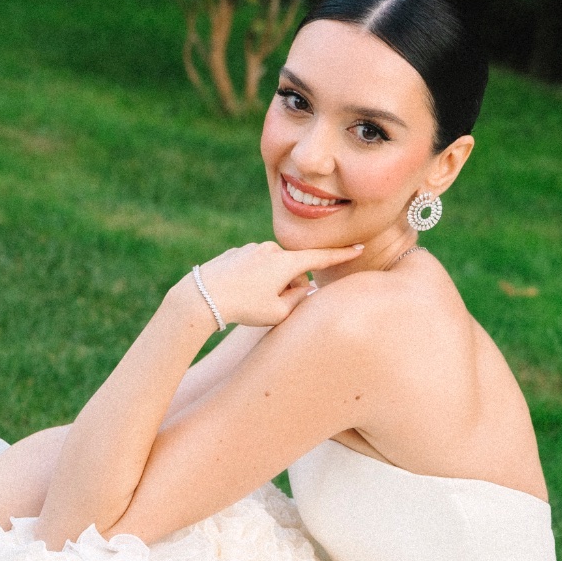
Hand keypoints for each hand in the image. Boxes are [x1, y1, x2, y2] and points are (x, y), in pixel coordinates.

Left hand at [191, 241, 362, 328]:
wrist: (202, 297)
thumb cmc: (244, 308)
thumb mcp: (278, 313)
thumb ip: (299, 300)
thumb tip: (306, 287)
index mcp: (285, 262)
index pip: (321, 257)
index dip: (341, 255)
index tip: (358, 247)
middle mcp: (271, 249)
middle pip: (293, 269)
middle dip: (290, 287)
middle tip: (273, 308)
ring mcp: (252, 249)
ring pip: (272, 269)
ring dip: (271, 284)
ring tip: (251, 302)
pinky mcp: (236, 253)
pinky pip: (254, 268)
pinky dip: (253, 281)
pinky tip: (237, 293)